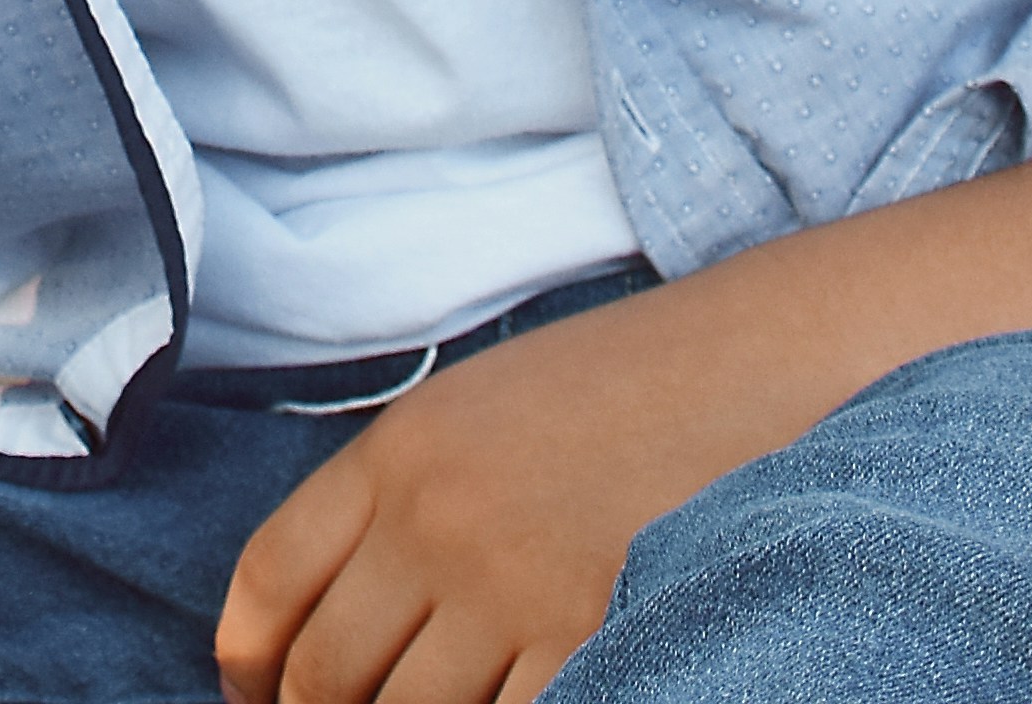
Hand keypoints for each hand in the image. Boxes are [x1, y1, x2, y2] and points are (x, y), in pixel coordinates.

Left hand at [216, 292, 772, 703]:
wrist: (781, 361)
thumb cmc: (639, 390)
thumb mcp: (491, 412)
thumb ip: (403, 503)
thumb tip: (331, 627)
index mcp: (401, 450)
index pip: (268, 582)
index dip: (250, 666)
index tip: (260, 698)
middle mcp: (438, 519)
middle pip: (327, 676)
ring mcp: (513, 586)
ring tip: (457, 697)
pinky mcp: (590, 638)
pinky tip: (529, 694)